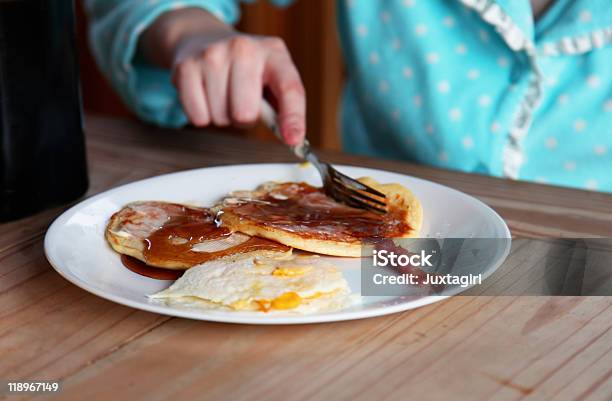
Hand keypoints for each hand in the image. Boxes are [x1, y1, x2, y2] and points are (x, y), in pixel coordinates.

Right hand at [172, 32, 305, 144]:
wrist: (201, 37)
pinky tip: (206, 95)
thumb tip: (292, 138)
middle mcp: (244, 49)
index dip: (293, 118)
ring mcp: (212, 55)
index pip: (290, 89)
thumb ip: (283, 107)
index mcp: (274, 53)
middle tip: (242, 104)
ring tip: (223, 95)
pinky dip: (202, 116)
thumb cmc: (244, 68)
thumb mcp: (271, 77)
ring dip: (223, 116)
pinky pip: (198, 117)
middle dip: (245, 119)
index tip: (293, 140)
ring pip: (220, 118)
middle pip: (246, 113)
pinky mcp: (186, 67)